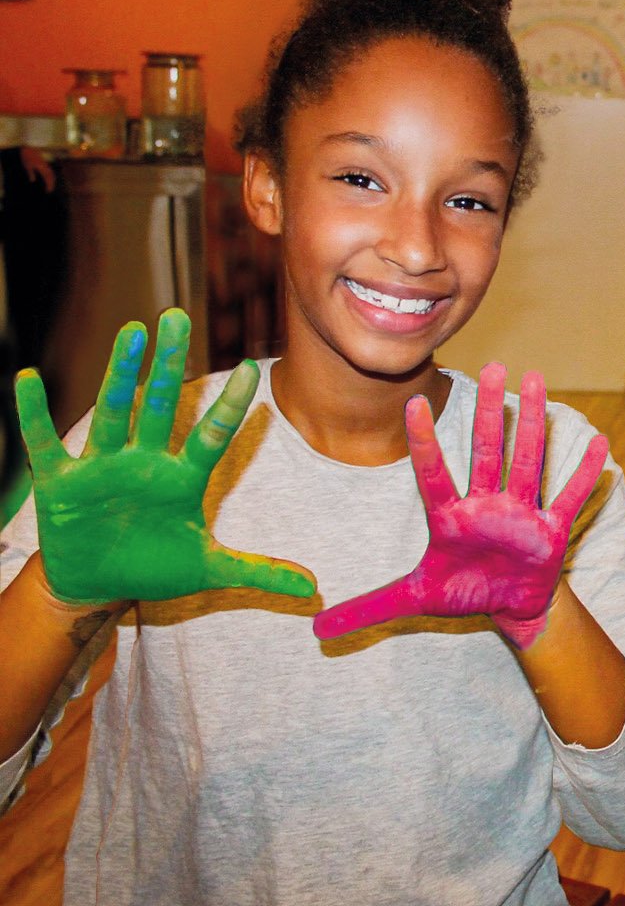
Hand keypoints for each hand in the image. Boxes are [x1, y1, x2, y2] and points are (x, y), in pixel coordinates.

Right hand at [16, 309, 314, 605]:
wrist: (97, 585)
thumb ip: (260, 573)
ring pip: (113, 412)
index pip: (212, 434)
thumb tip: (314, 588)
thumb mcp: (208, 572)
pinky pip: (45, 443)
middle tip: (178, 316)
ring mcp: (102, 467)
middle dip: (169, 364)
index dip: (230, 405)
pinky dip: (33, 413)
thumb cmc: (154, 567)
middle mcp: (145, 462)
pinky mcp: (61, 483)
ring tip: (130, 332)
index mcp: (182, 478)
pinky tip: (26, 377)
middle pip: (161, 405)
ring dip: (119, 374)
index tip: (251, 370)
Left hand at [312, 364, 609, 649]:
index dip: (423, 442)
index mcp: (450, 517)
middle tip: (493, 366)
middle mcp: (486, 505)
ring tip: (537, 380)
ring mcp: (520, 513)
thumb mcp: (412, 600)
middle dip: (490, 411)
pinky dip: (583, 474)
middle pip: (486, 452)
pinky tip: (598, 443)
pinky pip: (569, 497)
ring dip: (533, 423)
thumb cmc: (462, 591)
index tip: (414, 402)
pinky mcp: (550, 529)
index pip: (432, 474)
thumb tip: (314, 628)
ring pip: (528, 461)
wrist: (509, 605)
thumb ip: (368, 608)